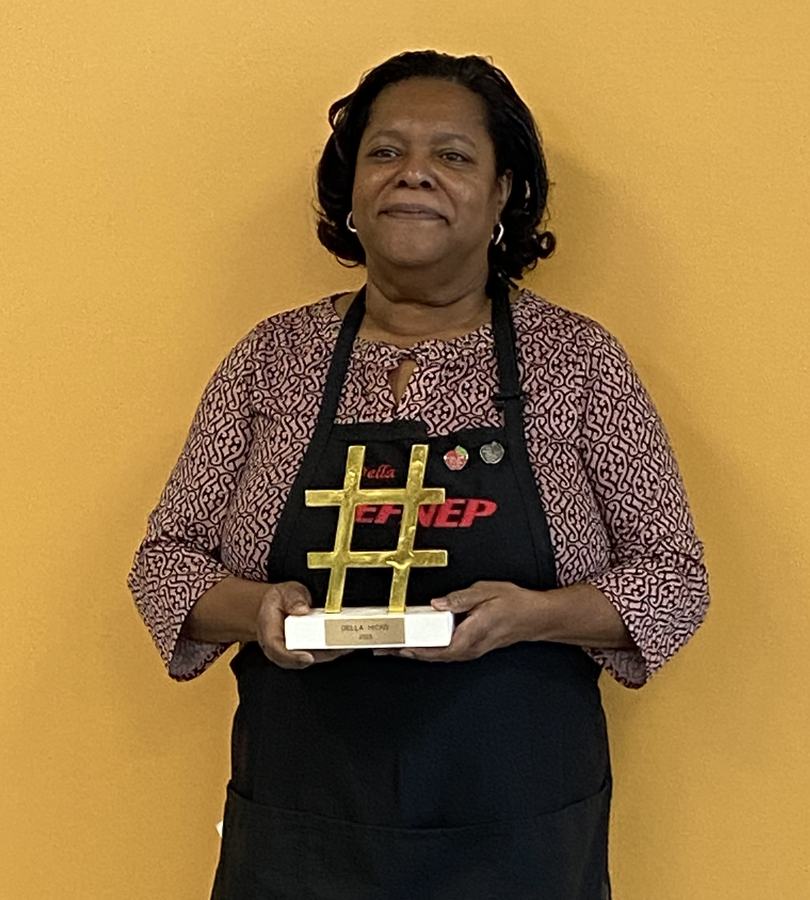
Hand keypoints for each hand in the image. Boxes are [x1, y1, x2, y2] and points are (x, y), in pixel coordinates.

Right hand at [256, 582, 351, 668]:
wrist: (277, 605)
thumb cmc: (280, 600)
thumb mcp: (285, 592)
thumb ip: (293, 599)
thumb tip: (302, 609)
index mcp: (269, 632)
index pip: (276, 650)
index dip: (292, 657)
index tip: (308, 657)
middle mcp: (280, 647)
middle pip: (298, 660)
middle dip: (320, 655)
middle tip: (338, 648)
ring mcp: (293, 651)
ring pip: (311, 659)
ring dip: (329, 654)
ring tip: (346, 645)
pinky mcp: (305, 651)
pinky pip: (317, 655)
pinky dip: (331, 651)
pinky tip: (345, 643)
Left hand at [377, 581, 541, 662]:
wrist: (535, 618)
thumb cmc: (514, 604)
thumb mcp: (486, 592)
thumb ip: (459, 599)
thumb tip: (437, 603)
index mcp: (471, 634)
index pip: (437, 648)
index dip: (415, 650)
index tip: (397, 647)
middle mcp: (469, 647)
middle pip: (432, 656)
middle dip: (407, 654)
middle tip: (384, 650)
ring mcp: (471, 650)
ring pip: (438, 656)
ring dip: (415, 653)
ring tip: (394, 648)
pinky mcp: (472, 648)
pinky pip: (446, 653)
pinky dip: (428, 650)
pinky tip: (418, 644)